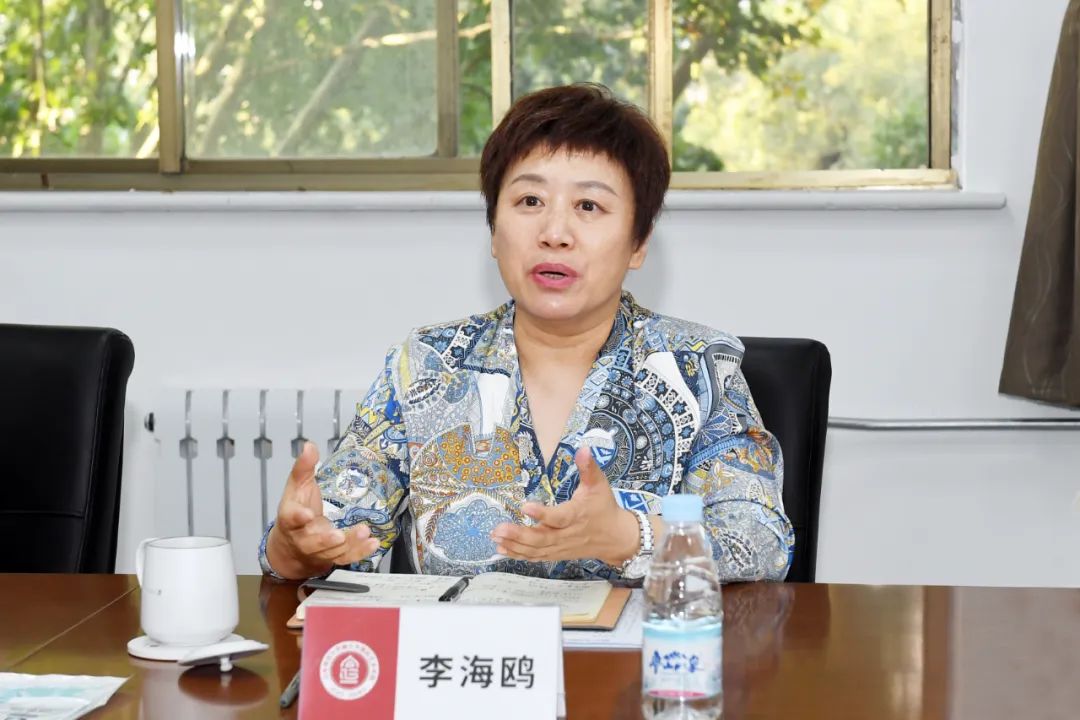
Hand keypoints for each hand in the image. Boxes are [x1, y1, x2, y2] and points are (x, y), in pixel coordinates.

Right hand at [265, 442, 378, 578]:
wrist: (291, 548)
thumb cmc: (296, 512)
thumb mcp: (296, 488)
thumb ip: (303, 468)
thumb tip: (310, 445)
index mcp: (291, 519)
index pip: (291, 518)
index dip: (298, 517)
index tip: (306, 514)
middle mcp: (304, 538)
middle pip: (313, 541)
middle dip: (326, 539)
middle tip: (338, 535)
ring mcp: (319, 550)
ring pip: (333, 552)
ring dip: (349, 544)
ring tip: (364, 532)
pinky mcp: (333, 557)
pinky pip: (347, 558)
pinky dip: (360, 552)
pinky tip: (373, 544)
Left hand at [490, 446, 639, 565]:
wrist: (616, 538)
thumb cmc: (605, 508)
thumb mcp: (599, 485)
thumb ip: (589, 468)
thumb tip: (582, 449)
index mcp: (577, 515)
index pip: (559, 517)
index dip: (542, 514)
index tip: (524, 506)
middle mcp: (567, 534)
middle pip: (542, 538)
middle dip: (520, 535)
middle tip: (499, 528)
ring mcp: (561, 547)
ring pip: (537, 550)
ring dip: (515, 545)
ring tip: (496, 538)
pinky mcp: (557, 553)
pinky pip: (537, 557)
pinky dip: (519, 555)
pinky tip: (502, 549)